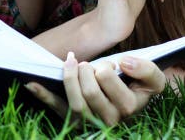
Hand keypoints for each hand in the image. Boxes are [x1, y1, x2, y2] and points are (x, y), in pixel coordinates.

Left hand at [26, 53, 166, 126]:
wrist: (132, 102)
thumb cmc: (138, 87)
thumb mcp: (152, 80)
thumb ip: (146, 70)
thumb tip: (124, 62)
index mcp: (128, 108)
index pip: (106, 81)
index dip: (104, 68)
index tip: (110, 64)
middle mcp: (109, 120)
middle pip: (89, 92)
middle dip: (85, 70)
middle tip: (89, 64)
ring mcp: (89, 121)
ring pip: (74, 101)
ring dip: (69, 77)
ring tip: (72, 62)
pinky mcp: (73, 120)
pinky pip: (56, 108)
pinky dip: (43, 95)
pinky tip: (31, 84)